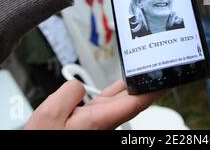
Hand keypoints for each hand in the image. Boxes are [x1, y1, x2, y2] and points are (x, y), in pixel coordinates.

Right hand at [25, 80, 165, 129]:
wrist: (41, 149)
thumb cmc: (43, 141)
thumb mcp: (50, 115)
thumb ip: (69, 93)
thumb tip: (78, 86)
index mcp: (98, 121)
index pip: (136, 102)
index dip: (154, 90)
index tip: (168, 79)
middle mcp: (102, 121)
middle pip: (132, 99)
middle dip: (147, 83)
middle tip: (161, 67)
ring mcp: (98, 120)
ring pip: (120, 99)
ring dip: (134, 84)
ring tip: (146, 68)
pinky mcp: (90, 120)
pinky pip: (107, 101)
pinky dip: (117, 89)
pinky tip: (123, 81)